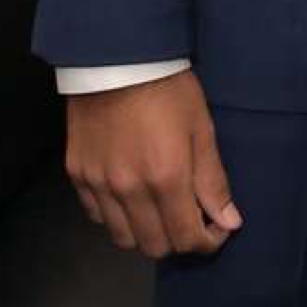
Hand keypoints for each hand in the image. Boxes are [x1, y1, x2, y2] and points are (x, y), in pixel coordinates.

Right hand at [66, 76, 241, 256]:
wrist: (116, 60)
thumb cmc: (166, 89)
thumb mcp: (201, 130)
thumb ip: (213, 182)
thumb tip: (229, 222)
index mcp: (166, 178)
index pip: (187, 239)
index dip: (207, 242)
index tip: (216, 228)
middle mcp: (129, 189)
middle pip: (154, 247)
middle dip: (178, 240)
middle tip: (190, 218)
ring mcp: (98, 184)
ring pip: (123, 239)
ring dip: (146, 233)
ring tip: (160, 211)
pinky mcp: (78, 175)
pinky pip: (97, 216)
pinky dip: (117, 216)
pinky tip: (131, 197)